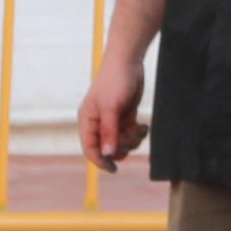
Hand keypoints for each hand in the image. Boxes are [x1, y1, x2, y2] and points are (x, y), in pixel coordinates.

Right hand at [77, 56, 146, 172]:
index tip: (114, 169)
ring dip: (132, 140)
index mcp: (88, 120)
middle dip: (122, 146)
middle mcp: (98, 123)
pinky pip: (130, 135)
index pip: (90, 148)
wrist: (128, 61)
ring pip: (121, 143)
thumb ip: (109, 132)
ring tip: (139, 128)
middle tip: (132, 136)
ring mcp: (112, 121)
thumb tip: (107, 154)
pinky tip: (143, 125)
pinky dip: (138, 134)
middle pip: (108, 149)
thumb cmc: (115, 81)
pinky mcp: (124, 117)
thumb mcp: (111, 108)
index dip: (100, 160)